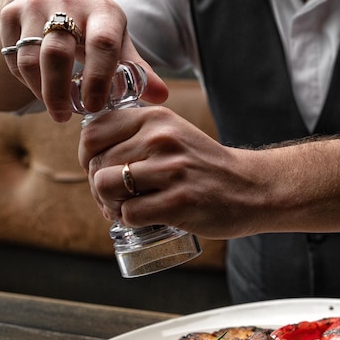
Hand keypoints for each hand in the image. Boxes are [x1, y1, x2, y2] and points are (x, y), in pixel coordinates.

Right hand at [0, 0, 167, 120]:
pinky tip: (40, 90)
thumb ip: (138, 71)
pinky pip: (13, 55)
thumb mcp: (120, 42)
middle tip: (64, 117)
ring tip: (54, 109)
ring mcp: (34, 5)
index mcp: (102, 12)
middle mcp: (67, 3)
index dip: (98, 79)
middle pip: (57, 53)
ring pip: (29, 56)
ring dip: (40, 90)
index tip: (95, 107)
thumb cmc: (97, 27)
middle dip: (59, 91)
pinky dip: (25, 79)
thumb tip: (162, 97)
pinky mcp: (10, 13)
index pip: (102, 45)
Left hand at [78, 106, 257, 237]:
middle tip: (114, 199)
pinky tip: (142, 220)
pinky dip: (127, 221)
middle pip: (97, 164)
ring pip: (105, 187)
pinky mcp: (179, 202)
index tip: (100, 171)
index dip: (87, 157)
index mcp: (156, 118)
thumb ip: (139, 134)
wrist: (252, 189)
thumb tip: (91, 156)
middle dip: (97, 187)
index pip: (93, 133)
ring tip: (125, 209)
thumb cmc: (207, 167)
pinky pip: (128, 213)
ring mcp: (171, 171)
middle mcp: (161, 139)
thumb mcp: (174, 134)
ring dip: (109, 204)